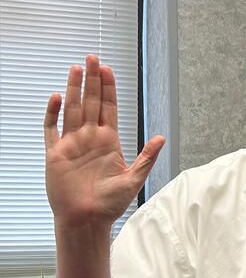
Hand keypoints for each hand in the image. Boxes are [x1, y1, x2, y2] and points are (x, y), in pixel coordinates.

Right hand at [45, 55, 163, 228]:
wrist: (87, 219)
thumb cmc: (110, 203)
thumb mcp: (134, 178)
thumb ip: (147, 157)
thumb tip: (161, 137)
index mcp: (109, 141)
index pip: (109, 108)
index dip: (109, 88)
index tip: (108, 69)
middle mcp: (90, 138)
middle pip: (91, 102)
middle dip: (92, 80)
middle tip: (93, 57)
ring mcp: (72, 144)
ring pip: (73, 109)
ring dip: (74, 89)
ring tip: (76, 68)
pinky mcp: (55, 154)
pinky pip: (52, 129)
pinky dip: (53, 113)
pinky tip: (57, 97)